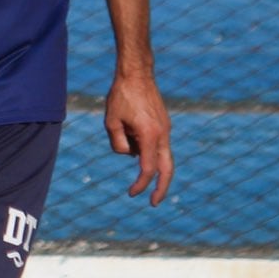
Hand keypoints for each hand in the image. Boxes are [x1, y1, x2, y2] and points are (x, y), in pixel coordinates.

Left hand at [106, 68, 173, 205]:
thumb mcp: (111, 123)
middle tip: (154, 203)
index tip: (131, 193)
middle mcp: (163, 134)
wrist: (136, 74)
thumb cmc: (121, 96)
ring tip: (123, 127)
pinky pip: (156, 143)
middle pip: (167, 168)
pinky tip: (128, 126)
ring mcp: (166, 129)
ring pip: (161, 155)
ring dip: (142, 155)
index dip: (140, 184)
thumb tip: (130, 156)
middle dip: (162, 188)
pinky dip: (144, 146)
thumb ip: (118, 145)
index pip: (147, 169)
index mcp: (150, 135)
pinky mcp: (164, 124)